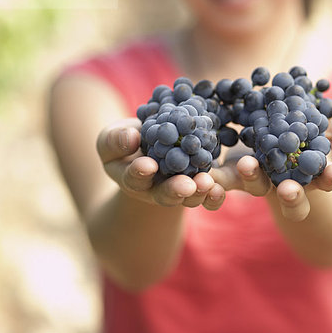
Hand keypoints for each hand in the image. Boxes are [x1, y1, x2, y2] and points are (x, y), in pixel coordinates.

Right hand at [96, 118, 225, 208]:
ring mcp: (181, 188)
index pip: (134, 177)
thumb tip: (130, 137)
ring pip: (190, 196)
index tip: (147, 165)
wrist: (153, 146)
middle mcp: (157, 190)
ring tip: (207, 183)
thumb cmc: (126, 142)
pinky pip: (208, 194)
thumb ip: (114, 141)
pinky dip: (214, 194)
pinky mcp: (200, 184)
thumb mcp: (111, 140)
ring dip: (199, 191)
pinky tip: (220, 189)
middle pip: (165, 194)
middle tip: (186, 186)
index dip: (140, 171)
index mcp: (133, 179)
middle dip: (175, 189)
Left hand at [210, 114, 331, 220]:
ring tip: (248, 165)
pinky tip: (208, 175)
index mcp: (314, 177)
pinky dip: (216, 179)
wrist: (282, 124)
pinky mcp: (235, 172)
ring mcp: (262, 180)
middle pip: (290, 197)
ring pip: (257, 186)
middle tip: (288, 188)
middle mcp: (288, 185)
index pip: (326, 182)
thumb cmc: (316, 129)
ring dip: (252, 178)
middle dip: (291, 194)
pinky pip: (225, 178)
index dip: (331, 179)